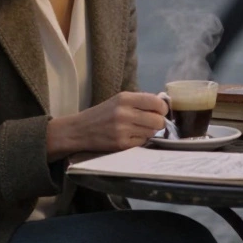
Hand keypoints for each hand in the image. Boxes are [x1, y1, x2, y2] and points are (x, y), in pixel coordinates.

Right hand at [47, 92, 167, 158]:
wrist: (80, 130)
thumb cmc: (102, 114)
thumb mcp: (118, 100)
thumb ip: (139, 101)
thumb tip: (162, 105)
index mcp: (124, 98)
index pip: (156, 102)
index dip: (162, 108)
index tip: (160, 111)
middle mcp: (124, 113)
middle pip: (158, 120)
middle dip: (158, 122)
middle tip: (151, 123)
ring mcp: (122, 130)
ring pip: (152, 132)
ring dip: (149, 132)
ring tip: (138, 129)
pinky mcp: (121, 144)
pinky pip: (142, 142)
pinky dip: (140, 140)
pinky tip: (130, 137)